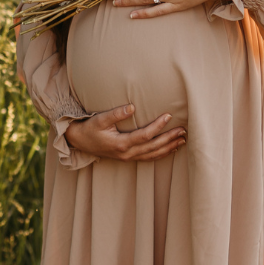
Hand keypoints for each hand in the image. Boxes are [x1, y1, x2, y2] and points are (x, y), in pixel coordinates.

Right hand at [65, 104, 185, 159]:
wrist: (80, 142)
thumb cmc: (90, 129)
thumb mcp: (100, 119)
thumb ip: (116, 113)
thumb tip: (132, 106)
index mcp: (121, 144)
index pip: (145, 135)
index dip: (158, 126)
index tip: (169, 115)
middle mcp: (127, 153)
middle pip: (153, 147)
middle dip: (170, 138)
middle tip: (184, 130)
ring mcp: (128, 157)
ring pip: (153, 155)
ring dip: (169, 148)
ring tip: (183, 140)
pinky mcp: (129, 158)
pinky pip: (149, 158)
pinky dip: (162, 154)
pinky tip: (171, 148)